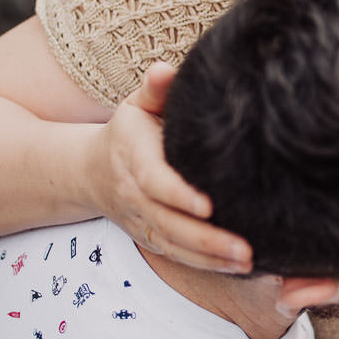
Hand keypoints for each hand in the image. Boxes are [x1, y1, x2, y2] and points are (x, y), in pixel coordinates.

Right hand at [90, 63, 251, 272]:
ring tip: (247, 261)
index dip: (179, 195)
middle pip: (168, 222)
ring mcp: (142, 220)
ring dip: (210, 257)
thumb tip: (164, 70)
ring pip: (175, 245)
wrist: (90, 171)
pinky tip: (238, 267)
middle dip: (205, 238)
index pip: (154, 181)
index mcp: (134, 158)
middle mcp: (136, 196)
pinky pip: (177, 256)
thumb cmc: (128, 132)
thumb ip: (155, 90)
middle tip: (244, 248)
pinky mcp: (151, 237)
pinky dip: (205, 265)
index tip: (208, 205)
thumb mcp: (136, 105)